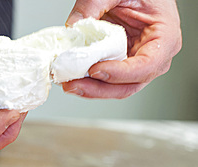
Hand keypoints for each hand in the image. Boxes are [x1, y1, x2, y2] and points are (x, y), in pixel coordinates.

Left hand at [63, 0, 181, 98]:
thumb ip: (94, 4)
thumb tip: (73, 26)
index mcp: (164, 37)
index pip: (147, 65)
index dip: (120, 73)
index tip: (95, 70)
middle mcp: (154, 56)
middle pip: (129, 85)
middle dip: (99, 89)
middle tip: (74, 84)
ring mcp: (137, 63)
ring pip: (116, 88)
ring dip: (91, 90)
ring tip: (69, 84)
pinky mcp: (121, 64)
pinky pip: (107, 81)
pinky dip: (89, 83)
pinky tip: (74, 79)